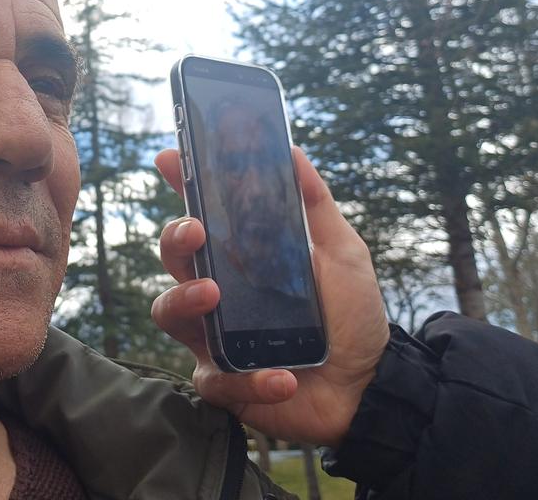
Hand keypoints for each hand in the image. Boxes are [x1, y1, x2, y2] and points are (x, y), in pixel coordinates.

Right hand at [152, 147, 388, 446]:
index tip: (169, 158)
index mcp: (242, 257)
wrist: (369, 386)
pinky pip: (214, 379)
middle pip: (174, 258)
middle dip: (175, 239)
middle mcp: (220, 293)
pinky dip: (248, 379)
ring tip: (213, 296)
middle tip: (196, 231)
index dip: (179, 184)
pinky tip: (282, 377)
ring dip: (184, 300)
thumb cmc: (352, 317)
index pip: (201, 215)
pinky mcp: (224, 381)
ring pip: (169, 312)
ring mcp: (215, 337)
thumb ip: (316, 205)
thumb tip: (292, 152)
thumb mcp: (343, 254)